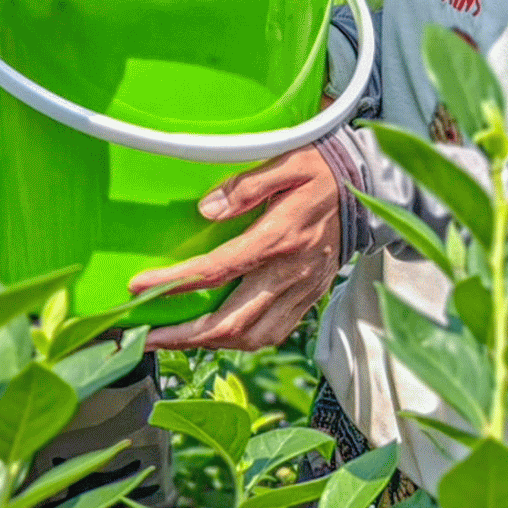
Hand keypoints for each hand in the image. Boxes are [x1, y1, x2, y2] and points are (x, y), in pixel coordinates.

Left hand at [133, 148, 347, 350]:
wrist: (368, 190)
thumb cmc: (322, 171)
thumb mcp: (287, 162)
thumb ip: (246, 186)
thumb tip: (207, 210)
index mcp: (279, 238)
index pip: (217, 270)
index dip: (175, 283)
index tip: (138, 287)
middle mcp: (289, 273)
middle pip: (231, 321)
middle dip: (184, 336)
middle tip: (146, 337)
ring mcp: (301, 291)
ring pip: (252, 337)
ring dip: (210, 345)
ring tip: (175, 341)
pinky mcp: (309, 298)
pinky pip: (273, 334)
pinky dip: (241, 343)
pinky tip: (218, 337)